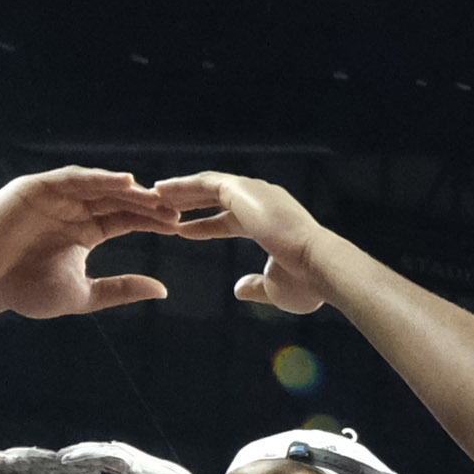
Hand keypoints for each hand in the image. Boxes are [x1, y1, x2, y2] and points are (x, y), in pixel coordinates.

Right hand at [0, 168, 220, 323]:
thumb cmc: (24, 290)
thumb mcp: (82, 294)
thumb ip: (120, 289)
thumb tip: (162, 289)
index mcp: (86, 231)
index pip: (126, 219)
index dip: (152, 221)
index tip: (179, 226)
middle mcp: (74, 209)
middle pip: (118, 200)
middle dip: (146, 203)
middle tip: (176, 206)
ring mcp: (55, 196)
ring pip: (98, 187)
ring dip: (126, 188)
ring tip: (153, 193)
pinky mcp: (36, 187)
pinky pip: (71, 178)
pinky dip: (96, 178)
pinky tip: (121, 182)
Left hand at [150, 171, 340, 316]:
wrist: (319, 266)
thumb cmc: (304, 283)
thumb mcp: (274, 288)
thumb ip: (255, 286)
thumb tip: (238, 289)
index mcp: (271, 223)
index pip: (231, 220)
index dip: (206, 225)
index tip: (182, 231)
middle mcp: (263, 201)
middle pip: (218, 196)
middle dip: (190, 201)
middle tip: (163, 205)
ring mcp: (254, 192)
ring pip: (208, 185)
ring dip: (181, 190)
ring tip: (155, 194)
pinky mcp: (243, 190)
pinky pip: (204, 183)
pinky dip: (182, 186)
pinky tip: (161, 192)